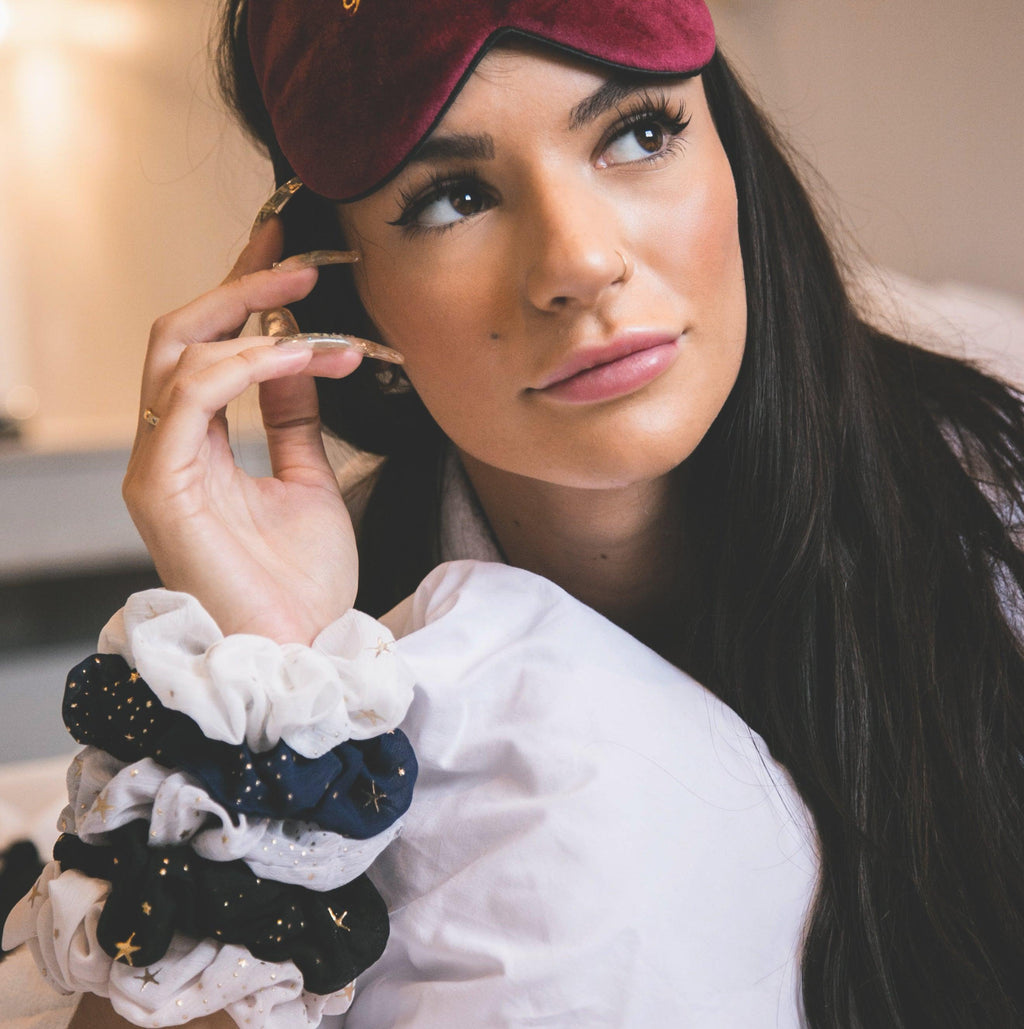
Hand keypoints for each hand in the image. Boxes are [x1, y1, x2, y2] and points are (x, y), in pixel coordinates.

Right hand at [122, 219, 363, 643]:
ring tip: (317, 319)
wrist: (298, 650)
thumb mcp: (309, 480)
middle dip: (240, 289)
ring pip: (179, 353)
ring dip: (253, 322)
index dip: (242, 295)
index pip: (209, 348)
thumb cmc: (300, 583)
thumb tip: (299, 352)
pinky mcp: (160, 483)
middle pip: (182, 335)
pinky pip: (191, 394)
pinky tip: (298, 355)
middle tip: (301, 265)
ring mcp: (158, 463)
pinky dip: (246, 365)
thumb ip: (295, 418)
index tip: (287, 256)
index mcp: (199, 446)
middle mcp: (169, 446)